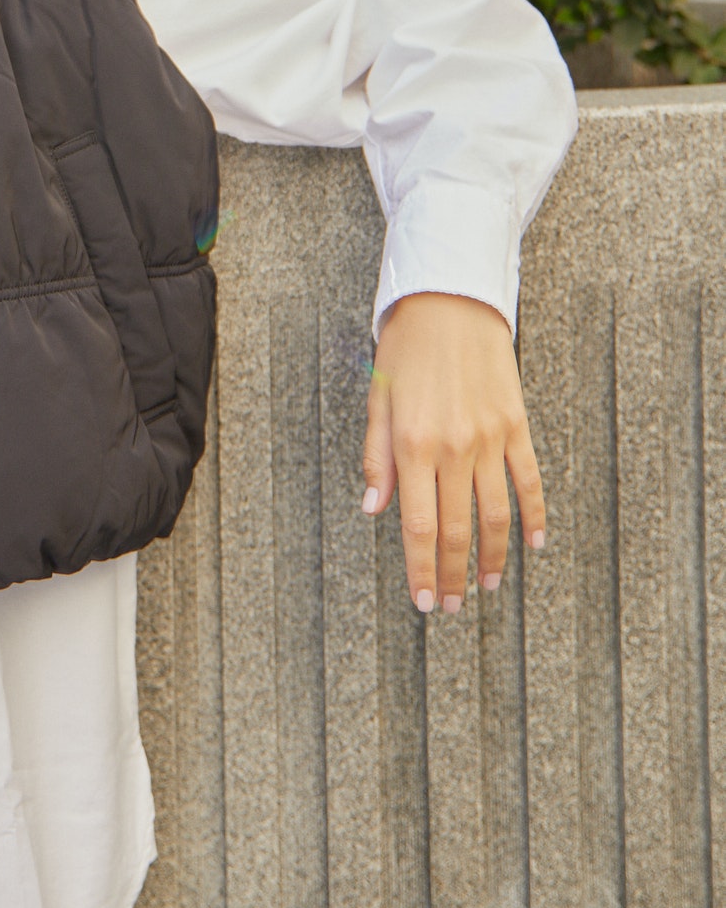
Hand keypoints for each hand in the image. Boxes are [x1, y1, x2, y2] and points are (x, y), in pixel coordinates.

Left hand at [362, 292, 544, 614]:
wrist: (452, 301)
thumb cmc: (407, 348)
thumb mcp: (378, 399)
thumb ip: (377, 457)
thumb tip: (372, 508)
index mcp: (413, 444)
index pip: (416, 524)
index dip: (421, 568)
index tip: (425, 601)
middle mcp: (454, 448)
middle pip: (456, 529)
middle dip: (454, 574)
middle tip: (453, 606)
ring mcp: (490, 439)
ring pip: (495, 515)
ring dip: (493, 557)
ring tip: (488, 586)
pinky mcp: (516, 426)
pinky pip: (528, 481)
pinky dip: (534, 516)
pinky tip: (535, 545)